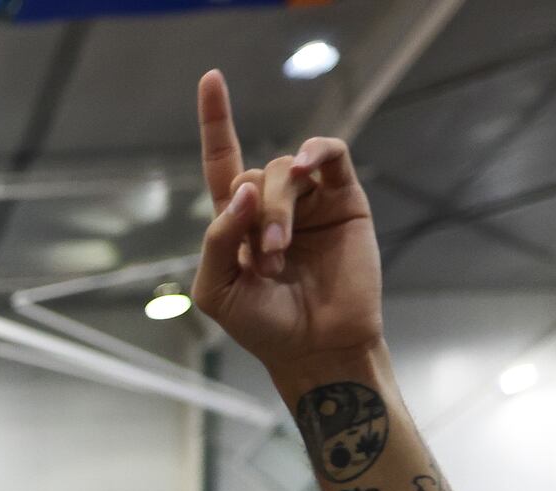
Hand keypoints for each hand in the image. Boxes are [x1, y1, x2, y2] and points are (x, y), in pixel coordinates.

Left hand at [192, 71, 382, 375]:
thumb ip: (216, 238)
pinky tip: (306, 165)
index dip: (217, 121)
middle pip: (252, 176)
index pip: (222, 161)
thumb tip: (243, 190)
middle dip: (252, 216)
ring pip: (284, 171)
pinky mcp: (344, 200)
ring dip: (277, 208)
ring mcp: (309, 200)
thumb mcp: (216, 289)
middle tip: (265, 262)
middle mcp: (272, 205)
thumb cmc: (262, 324)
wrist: (315, 346)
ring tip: (279, 252)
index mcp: (236, 221)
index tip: (211, 78)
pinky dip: (317, 153)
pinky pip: (330, 156)